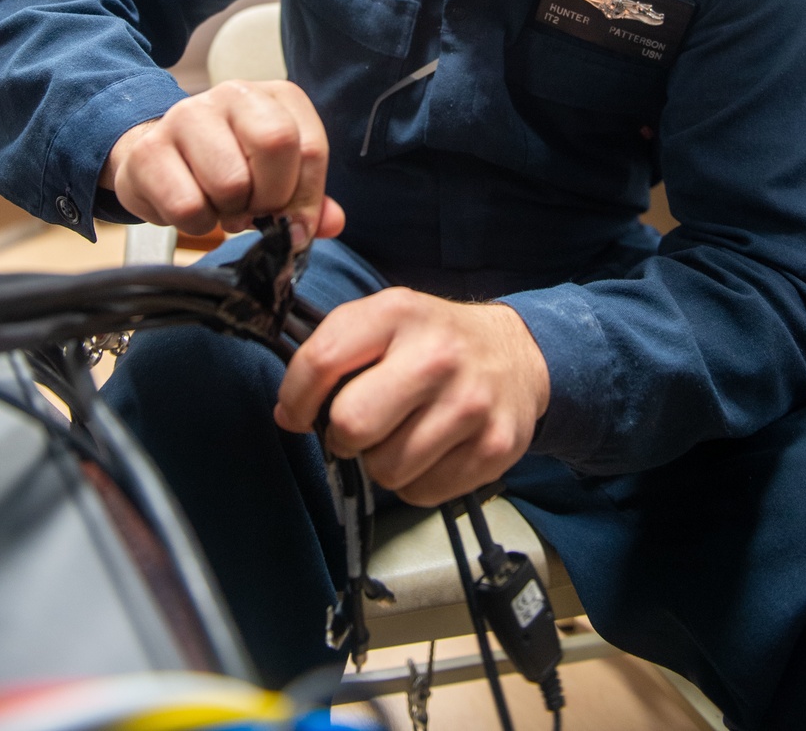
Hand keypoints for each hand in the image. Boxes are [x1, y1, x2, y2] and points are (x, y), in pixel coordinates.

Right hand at [99, 79, 344, 243]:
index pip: (310, 148)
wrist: (157, 157)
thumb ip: (309, 201)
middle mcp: (233, 94)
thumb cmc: (229, 166)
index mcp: (276, 97)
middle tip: (252, 211)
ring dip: (229, 214)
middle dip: (269, 198)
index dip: (306, 198)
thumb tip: (332, 224)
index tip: (293, 222)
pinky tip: (193, 209)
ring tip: (220, 206)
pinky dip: (196, 224)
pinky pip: (187, 206)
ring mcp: (186, 115)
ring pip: (229, 181)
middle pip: (274, 145)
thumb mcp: (278, 177)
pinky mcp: (149, 150)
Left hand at [274, 288, 549, 505]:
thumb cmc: (432, 340)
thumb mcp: (384, 320)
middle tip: (361, 425)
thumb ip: (332, 354)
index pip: (321, 361)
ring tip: (403, 433)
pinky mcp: (495, 448)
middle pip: (352, 425)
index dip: (296, 398)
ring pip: (386, 470)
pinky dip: (416, 481)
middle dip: (344, 436)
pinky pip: (422, 493)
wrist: (516, 354)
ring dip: (383, 462)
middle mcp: (438, 355)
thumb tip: (289, 415)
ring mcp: (471, 404)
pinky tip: (432, 449)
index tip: (300, 412)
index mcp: (398, 312)